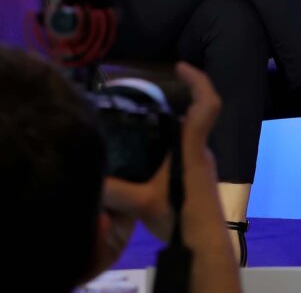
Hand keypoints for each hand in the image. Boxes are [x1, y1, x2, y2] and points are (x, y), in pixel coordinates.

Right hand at [93, 63, 224, 274]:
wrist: (203, 243)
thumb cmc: (181, 218)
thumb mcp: (141, 204)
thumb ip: (112, 190)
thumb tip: (85, 175)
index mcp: (192, 150)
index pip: (206, 106)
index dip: (198, 81)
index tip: (179, 67)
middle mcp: (200, 150)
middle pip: (191, 116)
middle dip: (173, 100)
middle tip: (143, 94)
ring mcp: (200, 162)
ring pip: (186, 134)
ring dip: (167, 124)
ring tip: (136, 121)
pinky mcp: (196, 173)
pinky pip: (183, 148)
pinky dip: (165, 142)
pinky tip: (143, 153)